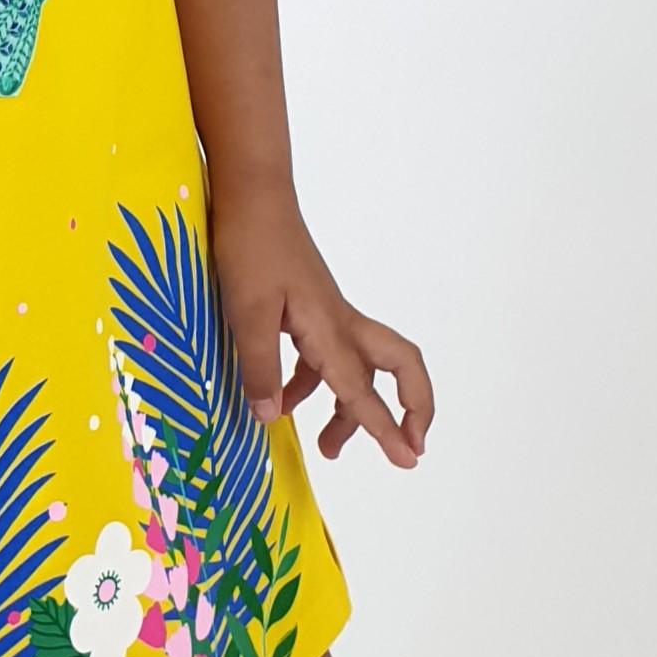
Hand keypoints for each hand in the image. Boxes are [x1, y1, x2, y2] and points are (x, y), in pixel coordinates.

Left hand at [211, 186, 433, 470]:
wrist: (253, 196)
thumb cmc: (251, 248)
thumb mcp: (246, 312)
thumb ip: (259, 366)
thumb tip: (270, 417)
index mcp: (330, 329)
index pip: (363, 390)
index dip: (386, 429)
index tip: (410, 461)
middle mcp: (340, 324)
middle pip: (399, 367)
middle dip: (411, 408)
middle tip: (407, 445)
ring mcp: (328, 315)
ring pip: (359, 368)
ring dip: (351, 409)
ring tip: (328, 449)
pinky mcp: (309, 309)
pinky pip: (323, 357)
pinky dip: (310, 384)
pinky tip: (281, 401)